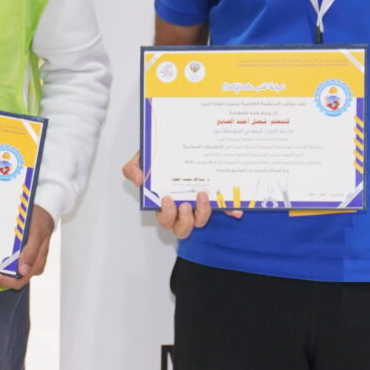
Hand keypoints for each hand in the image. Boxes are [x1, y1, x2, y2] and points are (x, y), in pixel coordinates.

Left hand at [0, 207, 53, 289]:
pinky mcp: (11, 256)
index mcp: (35, 266)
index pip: (18, 281)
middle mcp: (25, 267)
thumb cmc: (40, 222)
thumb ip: (31, 252)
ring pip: (0, 273)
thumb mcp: (37, 234)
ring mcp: (17, 262)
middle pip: (7, 279)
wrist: (41, 212)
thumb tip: (24, 270)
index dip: (4, 280)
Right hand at [123, 156, 240, 237]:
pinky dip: (229, 210)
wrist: (180, 141)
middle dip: (183, 220)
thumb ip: (133, 167)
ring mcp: (199, 204)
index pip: (165, 218)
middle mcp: (182, 208)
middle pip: (181, 228)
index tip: (168, 199)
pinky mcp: (215, 199)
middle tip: (185, 204)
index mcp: (164, 203)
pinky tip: (236, 210)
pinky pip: (223, 209)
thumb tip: (138, 179)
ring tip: (202, 195)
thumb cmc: (162, 156)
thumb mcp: (144, 157)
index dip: (167, 214)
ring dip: (202, 213)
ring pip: (200, 222)